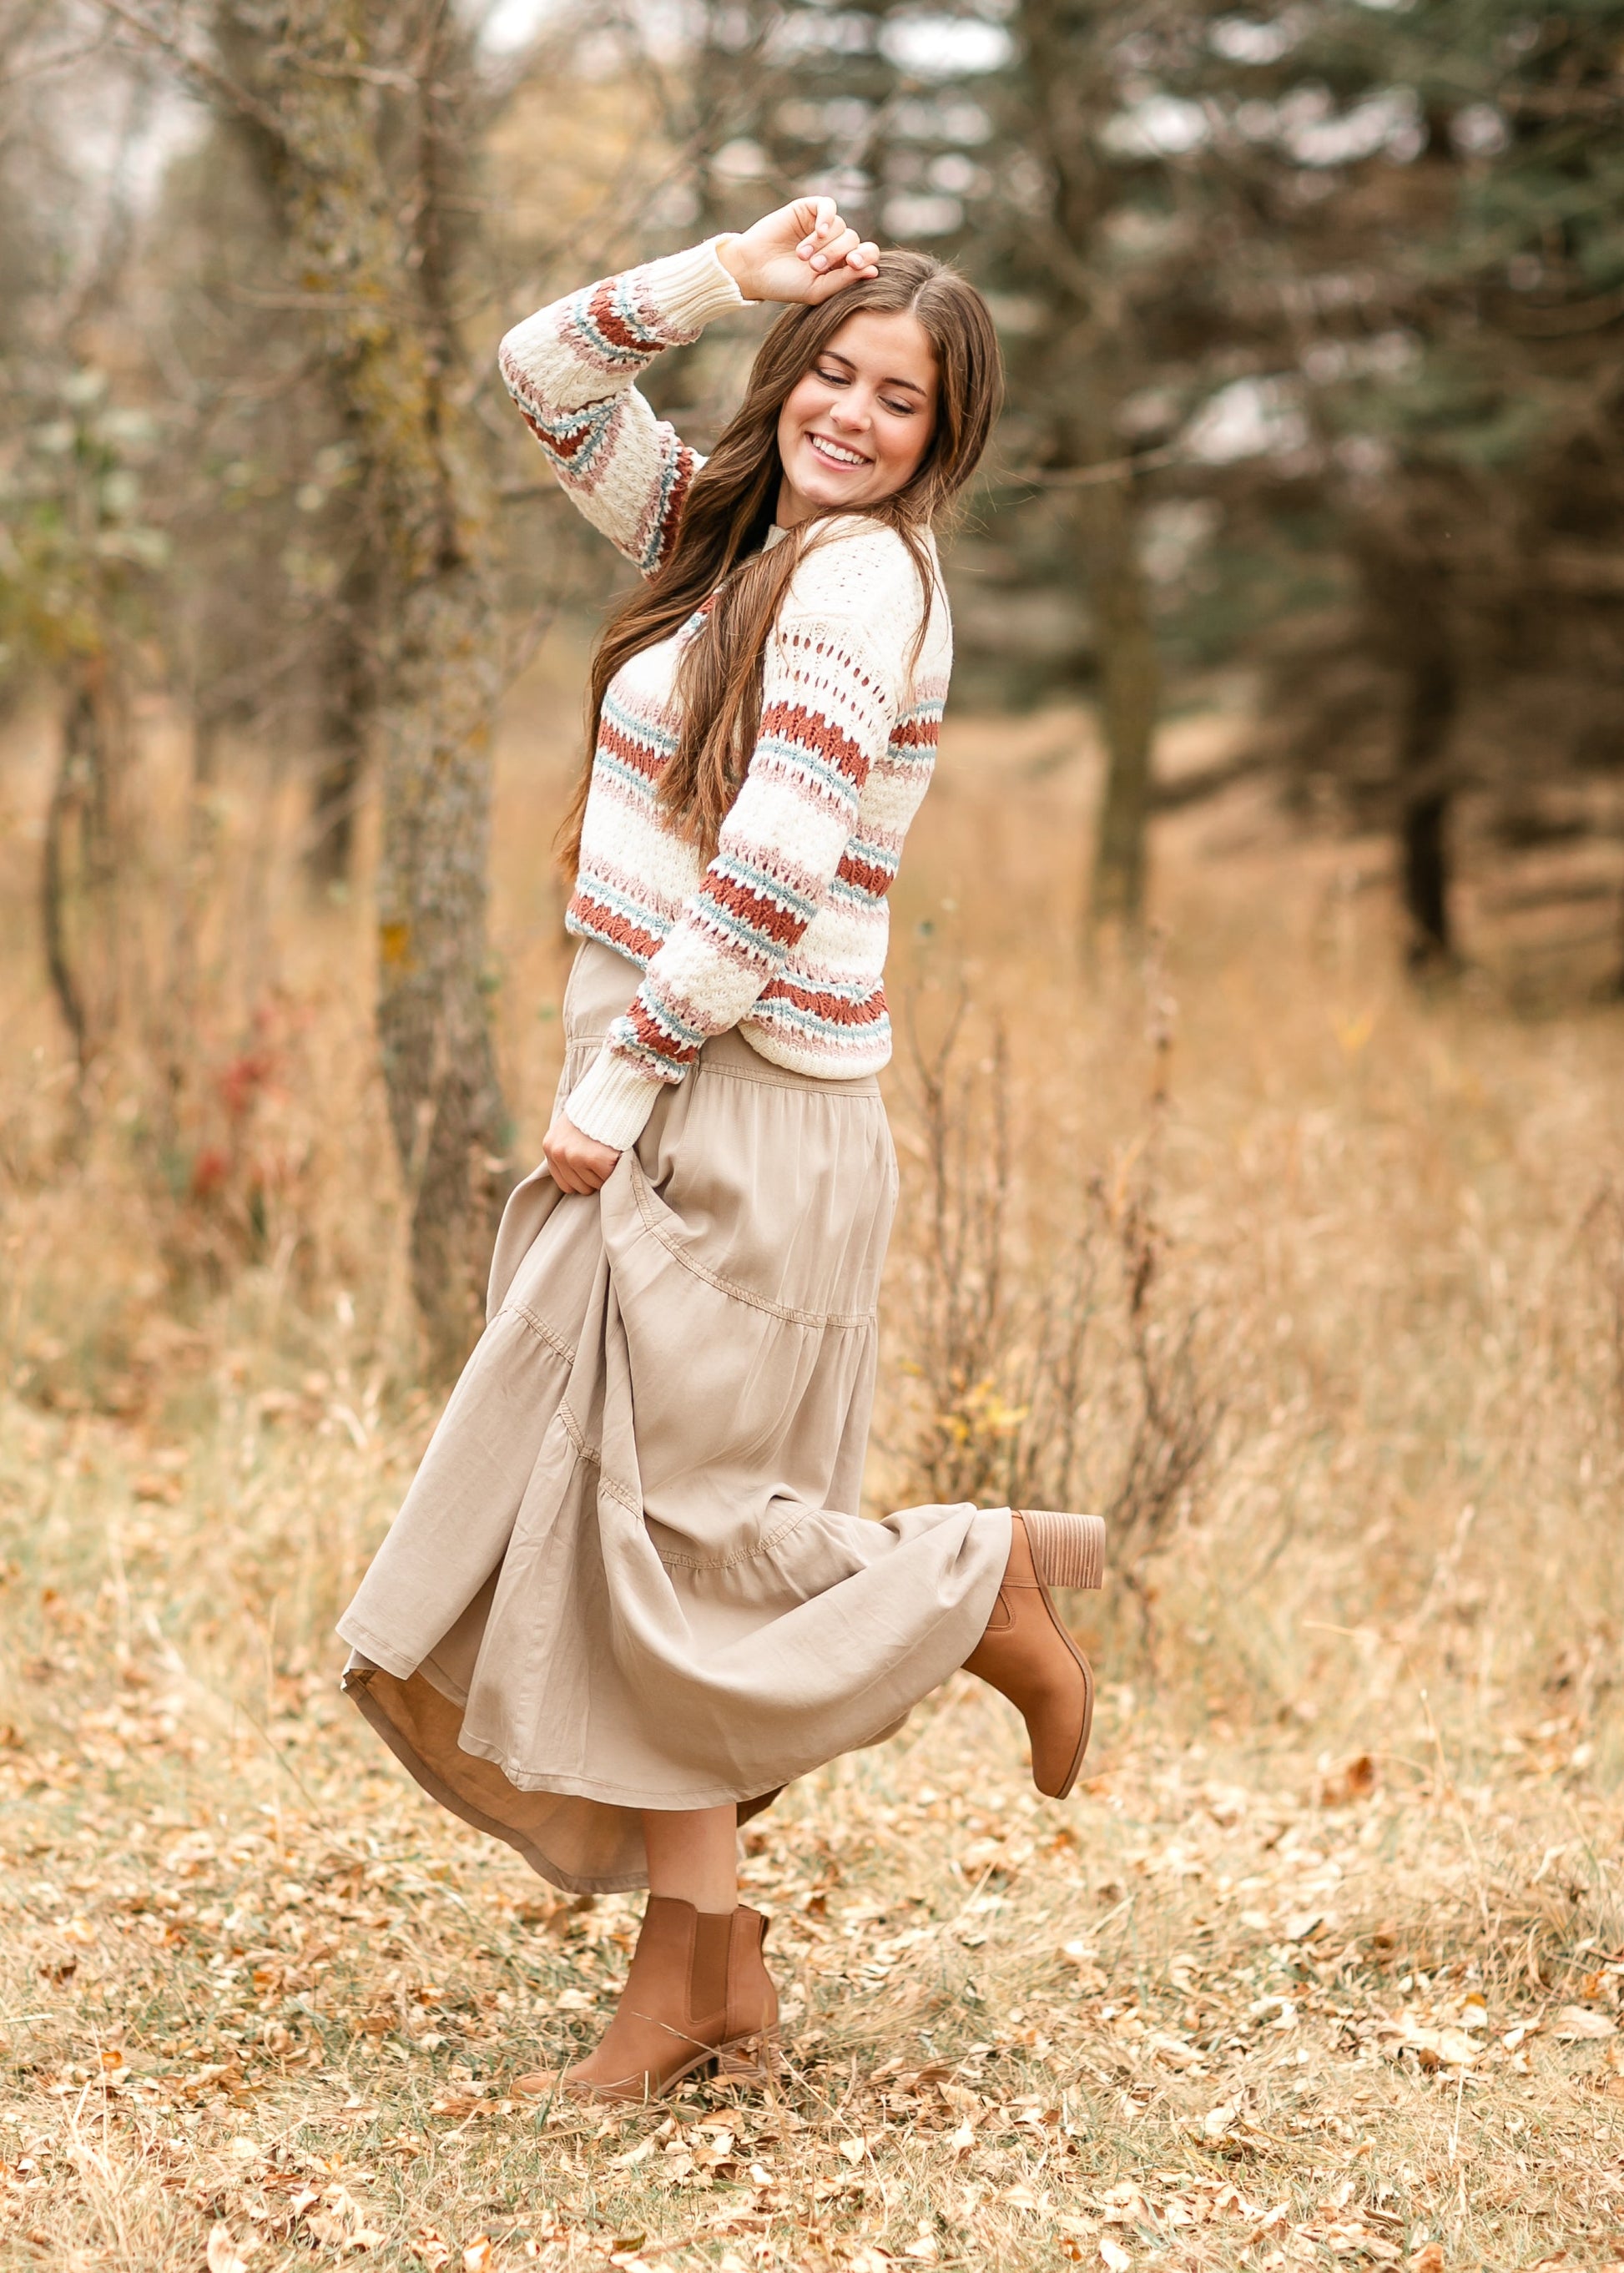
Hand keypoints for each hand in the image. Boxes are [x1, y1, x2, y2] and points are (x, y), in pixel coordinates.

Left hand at [542, 1110, 620, 1194]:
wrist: (611, 1092)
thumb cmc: (596, 1112)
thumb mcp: (571, 1129)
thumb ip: (568, 1148)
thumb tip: (575, 1176)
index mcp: (550, 1147)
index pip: (565, 1184)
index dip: (583, 1179)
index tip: (594, 1168)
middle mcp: (559, 1153)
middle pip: (580, 1187)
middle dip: (595, 1177)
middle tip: (605, 1157)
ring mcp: (575, 1157)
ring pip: (595, 1185)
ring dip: (606, 1174)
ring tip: (610, 1152)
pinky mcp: (595, 1158)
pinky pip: (608, 1179)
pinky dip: (616, 1171)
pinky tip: (617, 1154)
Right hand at [716, 197, 879, 305]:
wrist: (754, 269)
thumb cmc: (785, 285)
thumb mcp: (817, 289)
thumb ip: (845, 281)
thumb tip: (874, 272)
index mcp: (841, 265)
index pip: (867, 256)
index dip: (866, 257)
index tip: (852, 264)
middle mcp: (835, 244)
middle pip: (854, 241)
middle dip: (836, 254)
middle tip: (814, 267)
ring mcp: (822, 226)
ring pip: (841, 227)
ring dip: (823, 244)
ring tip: (802, 256)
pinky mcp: (808, 210)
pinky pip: (829, 206)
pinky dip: (827, 218)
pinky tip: (818, 231)